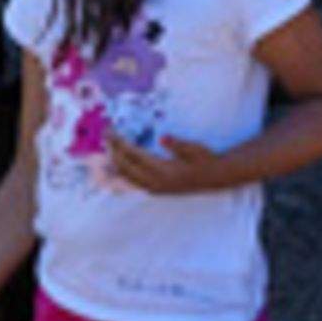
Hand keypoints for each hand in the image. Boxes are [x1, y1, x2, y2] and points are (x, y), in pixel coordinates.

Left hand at [104, 130, 226, 194]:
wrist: (216, 177)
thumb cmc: (205, 159)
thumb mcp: (195, 149)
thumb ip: (178, 144)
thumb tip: (163, 137)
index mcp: (164, 171)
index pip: (134, 155)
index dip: (120, 143)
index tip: (110, 131)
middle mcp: (156, 182)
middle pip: (126, 166)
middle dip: (113, 150)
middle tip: (106, 135)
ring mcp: (155, 188)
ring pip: (127, 176)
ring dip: (116, 161)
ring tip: (109, 147)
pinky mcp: (156, 190)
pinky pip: (133, 181)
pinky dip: (123, 170)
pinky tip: (120, 162)